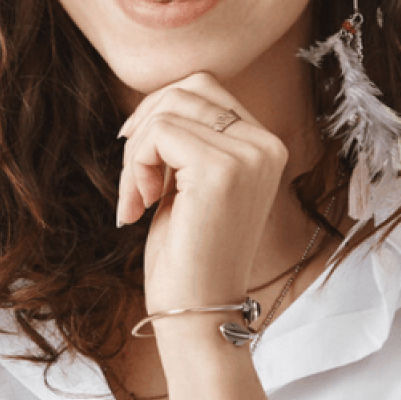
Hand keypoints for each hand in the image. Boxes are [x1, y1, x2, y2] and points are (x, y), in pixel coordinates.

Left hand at [117, 72, 288, 324]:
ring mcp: (248, 156)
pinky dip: (134, 167)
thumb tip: (156, 102)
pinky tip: (139, 208)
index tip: (141, 162)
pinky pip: (158, 133)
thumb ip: (190, 139)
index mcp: (265, 145)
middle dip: (144, 128)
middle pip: (186, 89)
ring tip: (136, 198)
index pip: (205, 88)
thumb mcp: (192, 183)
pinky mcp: (221, 170)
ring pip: (167, 110)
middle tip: (134, 181)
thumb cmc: (188, 254)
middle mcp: (266, 145)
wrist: (198, 311)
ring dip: (135, 152)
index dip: (160, 114)